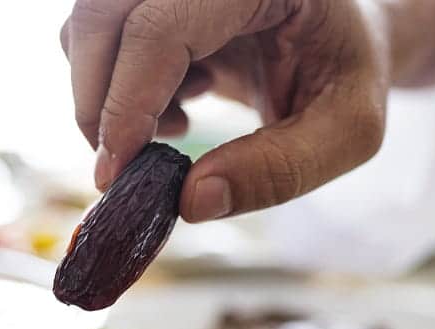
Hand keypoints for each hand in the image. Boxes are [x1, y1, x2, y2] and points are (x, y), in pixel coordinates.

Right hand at [60, 0, 434, 220]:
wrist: (341, 35)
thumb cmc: (347, 72)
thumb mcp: (347, 130)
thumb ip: (280, 169)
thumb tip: (189, 202)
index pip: (160, 25)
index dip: (127, 101)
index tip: (118, 172)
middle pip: (102, 15)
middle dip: (95, 100)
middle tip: (122, 165)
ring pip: (88, 27)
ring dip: (105, 95)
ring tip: (174, 125)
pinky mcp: (150, 2)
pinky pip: (97, 39)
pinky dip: (114, 87)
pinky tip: (177, 103)